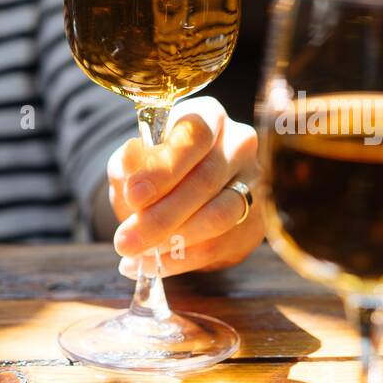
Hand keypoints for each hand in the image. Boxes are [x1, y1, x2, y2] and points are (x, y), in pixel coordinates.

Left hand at [107, 96, 262, 276]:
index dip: (165, 167)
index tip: (134, 195)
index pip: (195, 136)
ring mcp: (254, 182)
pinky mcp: (257, 220)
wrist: (181, 201)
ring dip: (175, 240)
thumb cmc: (156, 173)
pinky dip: (183, 260)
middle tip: (125, 241)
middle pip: (206, 179)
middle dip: (162, 215)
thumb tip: (131, 166)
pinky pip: (221, 244)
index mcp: (209, 117)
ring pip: (219, 215)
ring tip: (138, 256)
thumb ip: (129, 163)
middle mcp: (239, 144)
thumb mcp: (134, 163)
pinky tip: (155, 265)